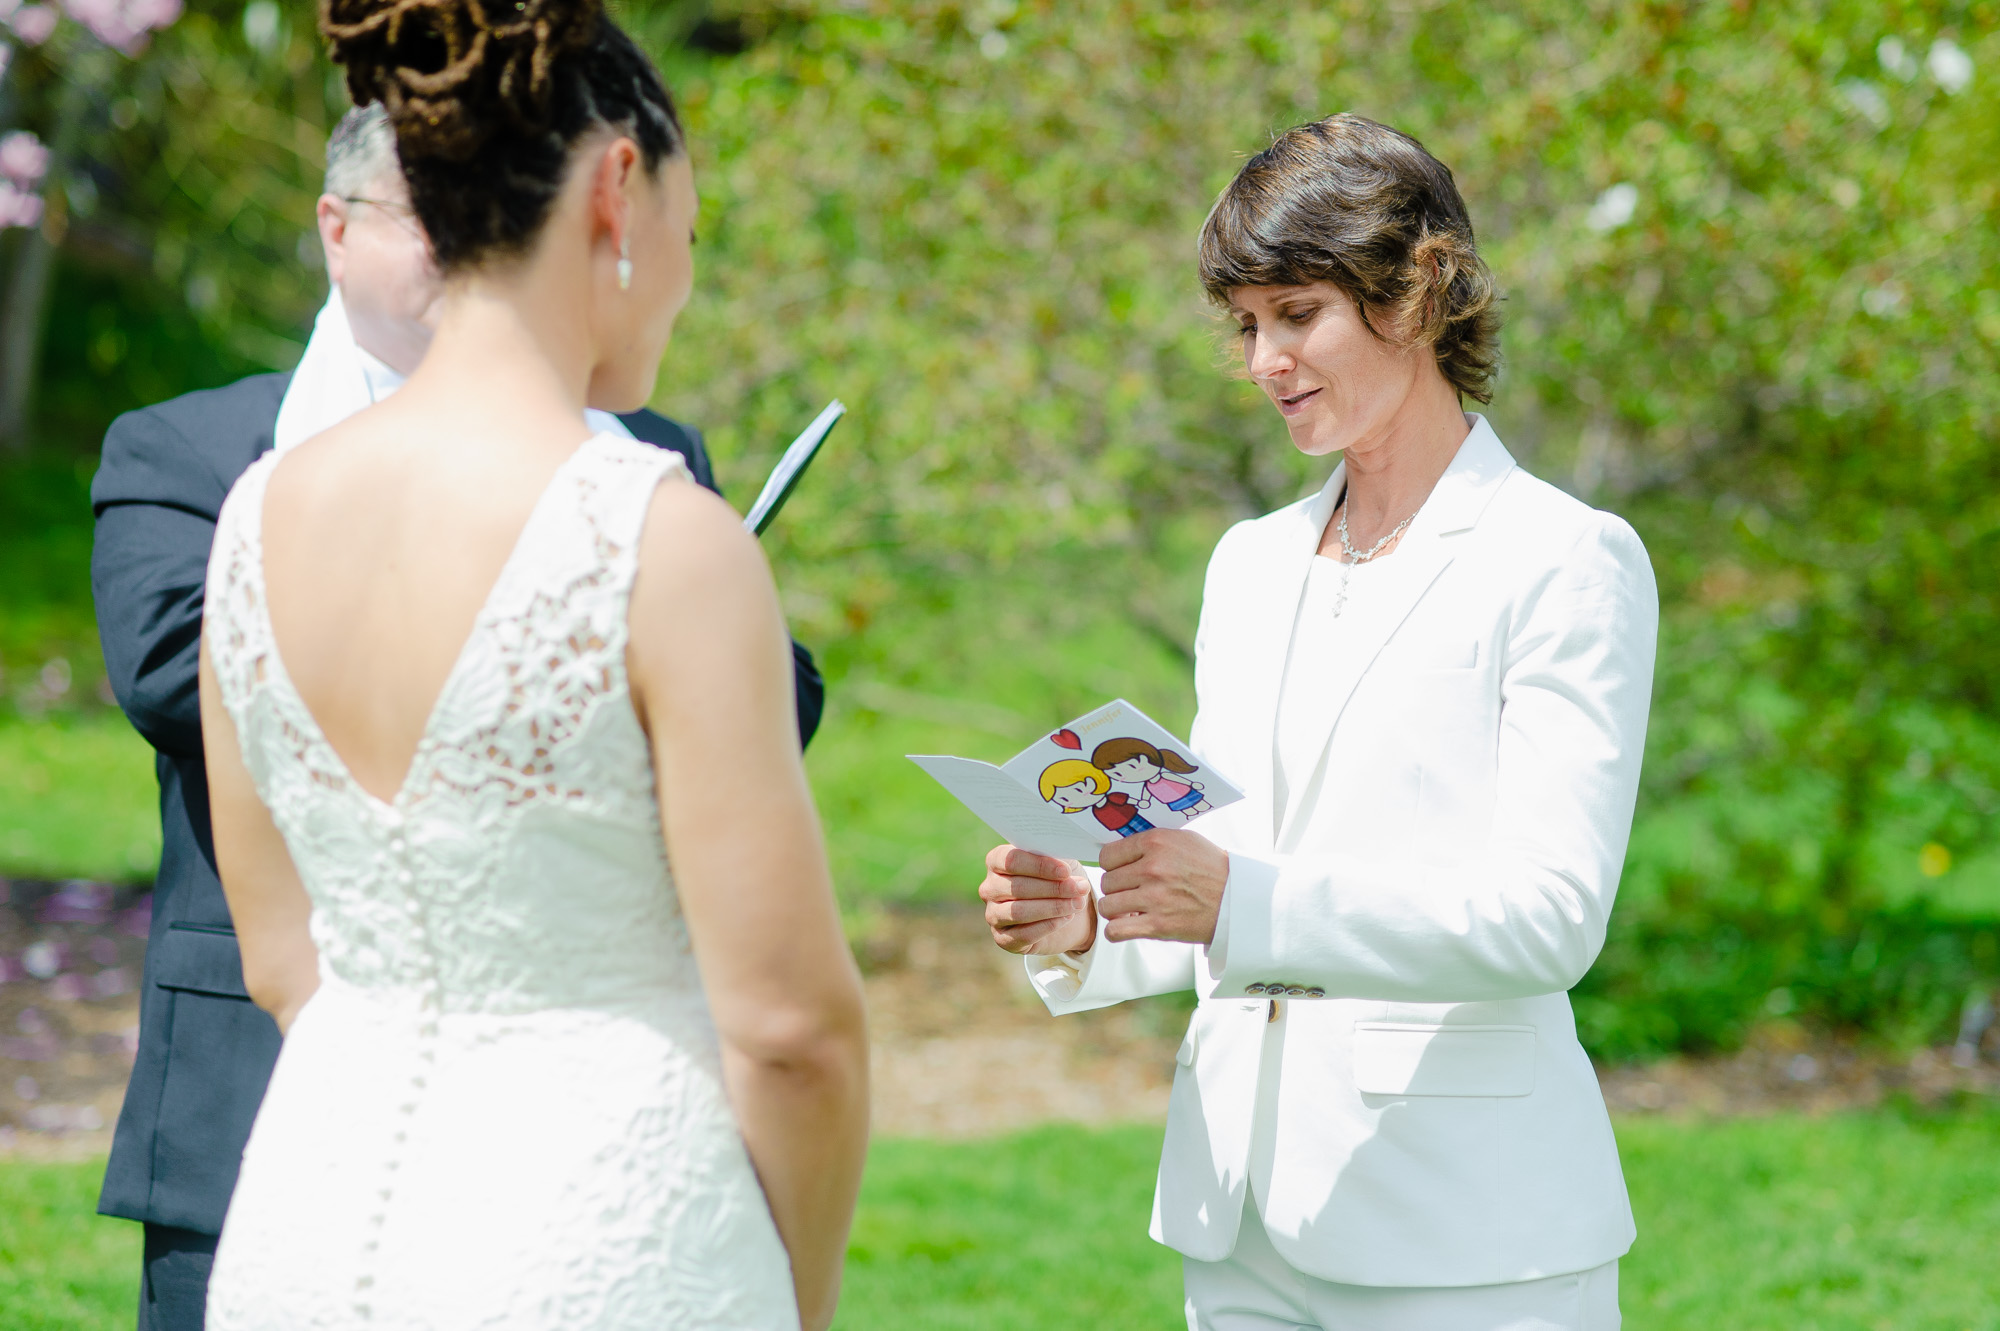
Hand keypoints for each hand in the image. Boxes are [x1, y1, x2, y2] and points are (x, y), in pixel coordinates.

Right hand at [980, 845, 1095, 955]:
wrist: (1066, 912)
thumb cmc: (1058, 880)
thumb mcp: (1059, 862)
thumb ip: (1056, 854)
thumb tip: (1063, 852)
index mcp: (997, 861)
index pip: (1011, 860)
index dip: (1039, 866)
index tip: (1065, 870)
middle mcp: (990, 887)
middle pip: (1017, 887)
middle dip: (1053, 888)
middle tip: (1080, 888)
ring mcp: (993, 914)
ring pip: (1019, 911)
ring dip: (1052, 907)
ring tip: (1077, 903)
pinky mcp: (1003, 938)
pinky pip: (1023, 934)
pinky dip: (1048, 926)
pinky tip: (1066, 918)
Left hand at [1097, 829, 1228, 945]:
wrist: (1237, 898)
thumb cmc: (1211, 868)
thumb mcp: (1183, 840)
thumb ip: (1151, 842)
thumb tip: (1120, 849)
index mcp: (1156, 843)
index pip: (1108, 855)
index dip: (1113, 865)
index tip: (1123, 871)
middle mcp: (1153, 868)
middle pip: (1107, 881)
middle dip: (1117, 888)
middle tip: (1132, 891)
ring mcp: (1154, 898)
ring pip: (1107, 905)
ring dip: (1116, 910)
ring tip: (1130, 909)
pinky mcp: (1158, 925)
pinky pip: (1115, 931)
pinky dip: (1117, 931)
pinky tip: (1129, 925)